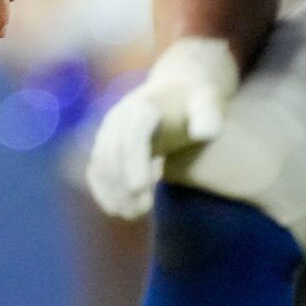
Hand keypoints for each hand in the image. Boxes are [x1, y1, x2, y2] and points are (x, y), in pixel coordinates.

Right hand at [86, 37, 240, 219]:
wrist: (175, 90)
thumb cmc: (196, 101)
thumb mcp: (208, 101)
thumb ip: (208, 114)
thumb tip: (203, 133)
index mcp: (145, 107)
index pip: (134, 135)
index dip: (134, 162)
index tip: (141, 189)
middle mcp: (120, 118)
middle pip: (112, 153)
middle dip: (122, 184)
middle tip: (142, 211)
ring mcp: (110, 131)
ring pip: (100, 164)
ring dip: (112, 191)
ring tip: (132, 214)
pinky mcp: (106, 144)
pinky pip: (96, 169)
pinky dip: (103, 190)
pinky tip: (119, 209)